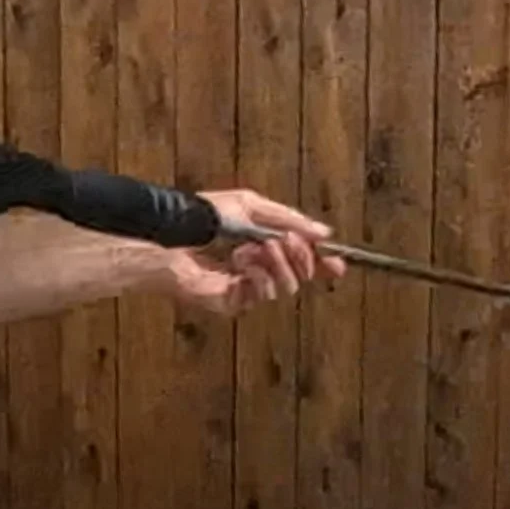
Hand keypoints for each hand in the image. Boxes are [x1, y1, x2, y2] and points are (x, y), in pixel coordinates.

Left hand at [155, 189, 346, 317]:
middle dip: (301, 257)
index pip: (302, 261)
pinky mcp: (231, 303)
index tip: (339, 262)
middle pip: (300, 276)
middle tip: (288, 241)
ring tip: (252, 248)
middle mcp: (257, 270)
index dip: (322, 263)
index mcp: (264, 247)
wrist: (171, 233)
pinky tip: (240, 262)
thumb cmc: (203, 216)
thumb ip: (289, 219)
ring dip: (274, 263)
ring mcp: (244, 288)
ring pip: (285, 288)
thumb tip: (324, 233)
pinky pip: (262, 296)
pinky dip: (257, 276)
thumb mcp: (252, 205)